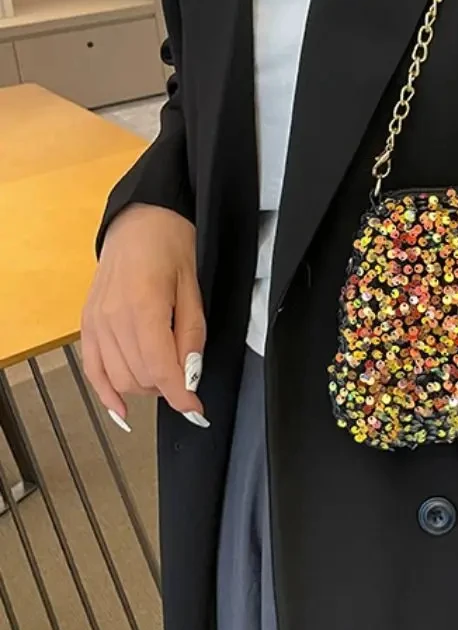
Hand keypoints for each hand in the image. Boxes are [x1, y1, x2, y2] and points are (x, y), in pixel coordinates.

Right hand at [82, 204, 208, 432]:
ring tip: (166, 374)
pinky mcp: (87, 323)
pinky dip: (106, 392)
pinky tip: (122, 410)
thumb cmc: (172, 244)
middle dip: (168, 387)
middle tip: (189, 378)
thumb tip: (190, 374)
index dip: (181, 394)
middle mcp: (113, 318)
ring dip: (145, 386)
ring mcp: (95, 322)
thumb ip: (191, 333)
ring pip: (118, 378)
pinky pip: (92, 369)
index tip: (197, 409)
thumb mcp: (193, 286)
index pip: (160, 367)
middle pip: (139, 376)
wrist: (140, 219)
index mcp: (143, 306)